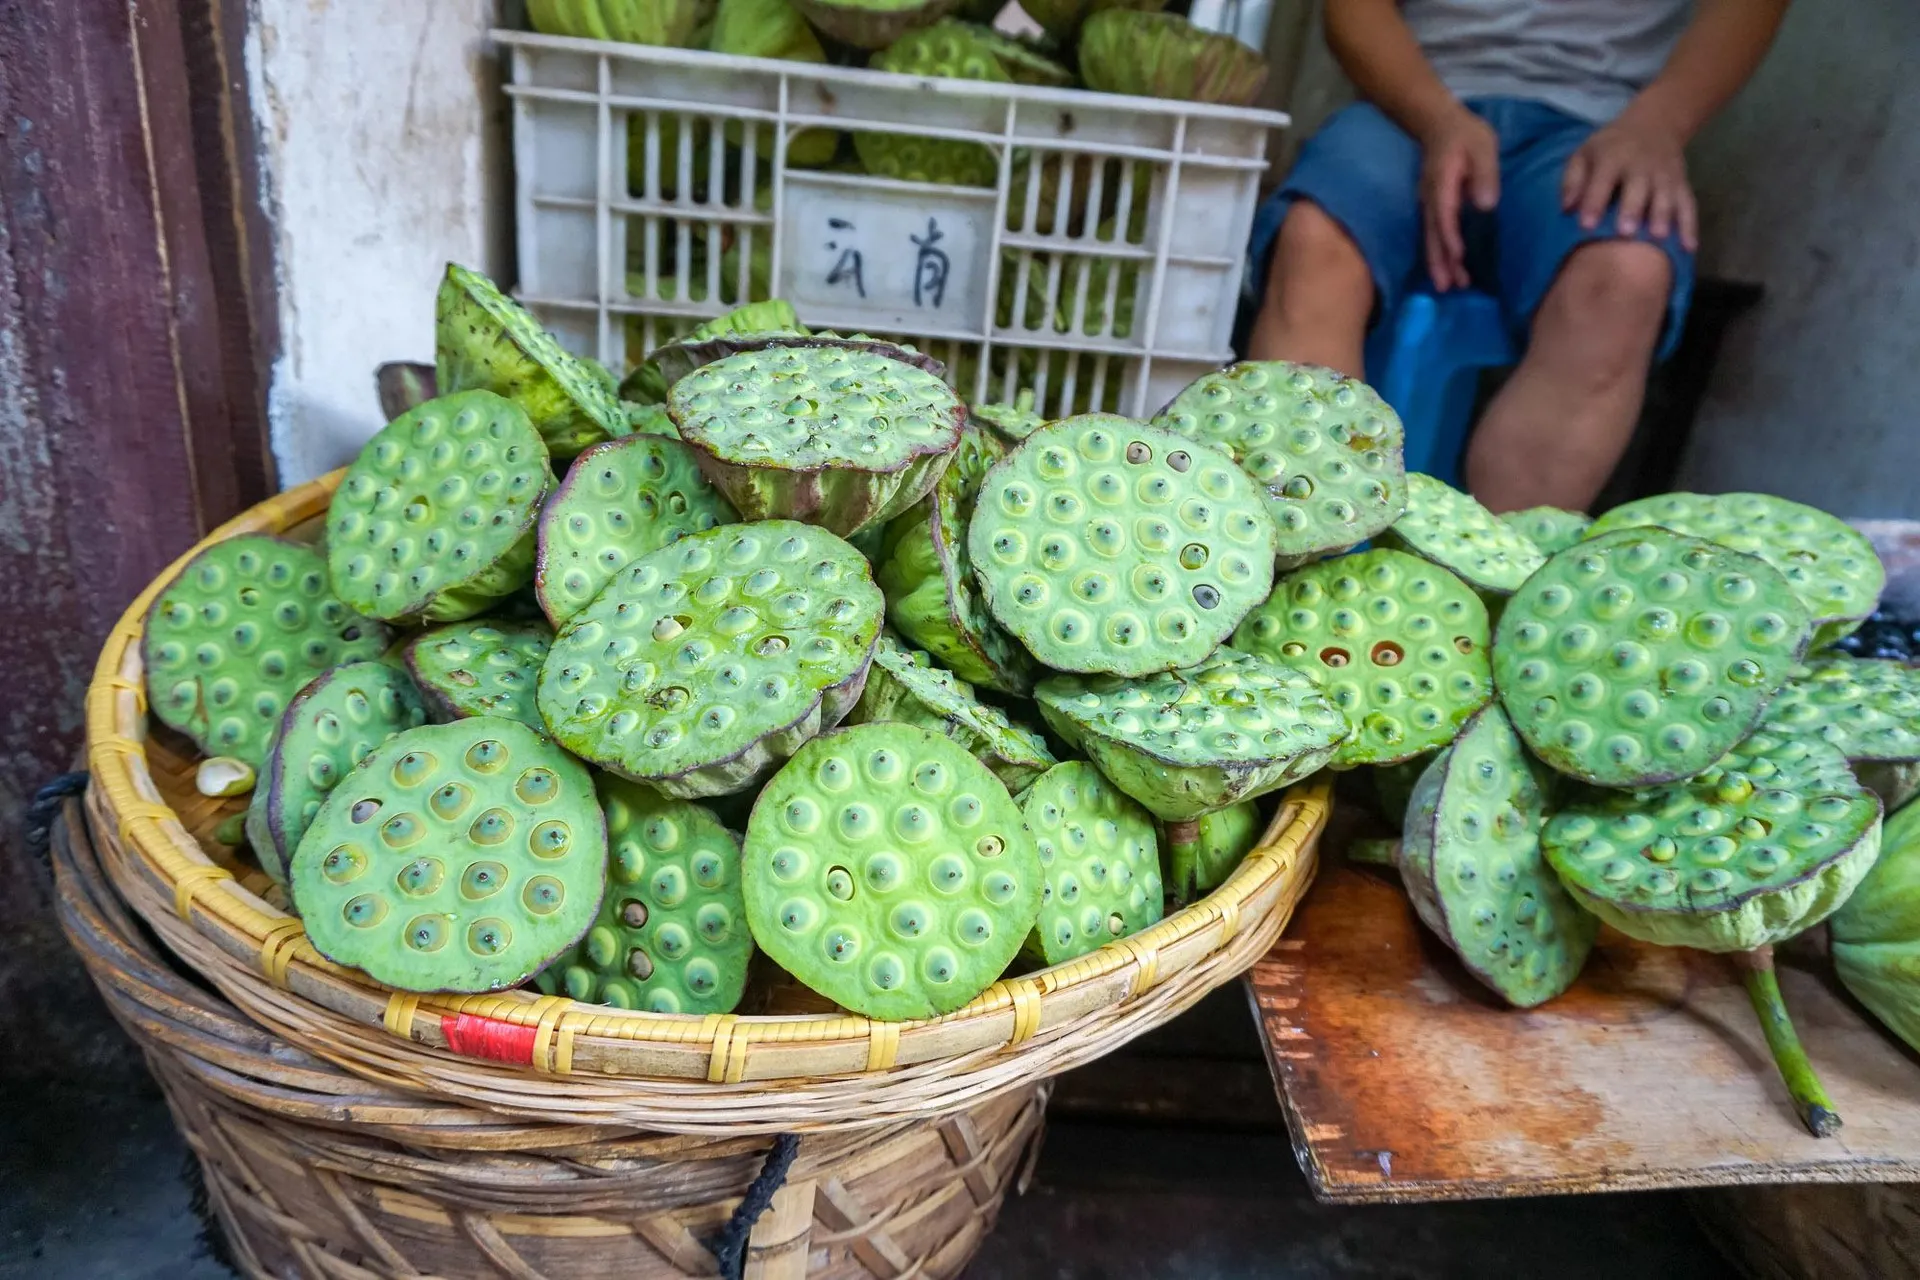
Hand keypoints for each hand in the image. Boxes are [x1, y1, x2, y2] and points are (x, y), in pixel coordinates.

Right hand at [1417, 107, 1499, 290]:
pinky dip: (1438, 254)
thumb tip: (1486, 204)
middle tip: (1447, 287)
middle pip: (1432, 234)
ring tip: (1447, 287)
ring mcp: (1428, 205)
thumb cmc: (1465, 134)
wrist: (1439, 124)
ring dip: (1438, 263)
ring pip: (1431, 238)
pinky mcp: (1433, 208)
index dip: (1450, 236)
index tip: (1458, 256)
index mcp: (1442, 183)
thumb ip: (1484, 173)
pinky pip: (1433, 235)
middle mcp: (1430, 199)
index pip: (1444, 214)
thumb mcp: (1482, 146)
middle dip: (1439, 261)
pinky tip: (1446, 270)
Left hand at [1562, 112, 1698, 249]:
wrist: (1654, 125)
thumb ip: (1573, 180)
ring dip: (1663, 217)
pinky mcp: (1682, 184)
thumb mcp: (1584, 154)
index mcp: (1613, 157)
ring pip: (1666, 197)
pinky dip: (1689, 226)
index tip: (1586, 225)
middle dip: (1633, 209)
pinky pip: (1688, 205)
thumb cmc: (1610, 148)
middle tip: (1626, 233)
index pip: (1603, 180)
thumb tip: (1566, 208)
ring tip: (1658, 239)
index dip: (1594, 202)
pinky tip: (1688, 248)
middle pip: (1638, 188)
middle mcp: (1642, 166)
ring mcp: (1665, 175)